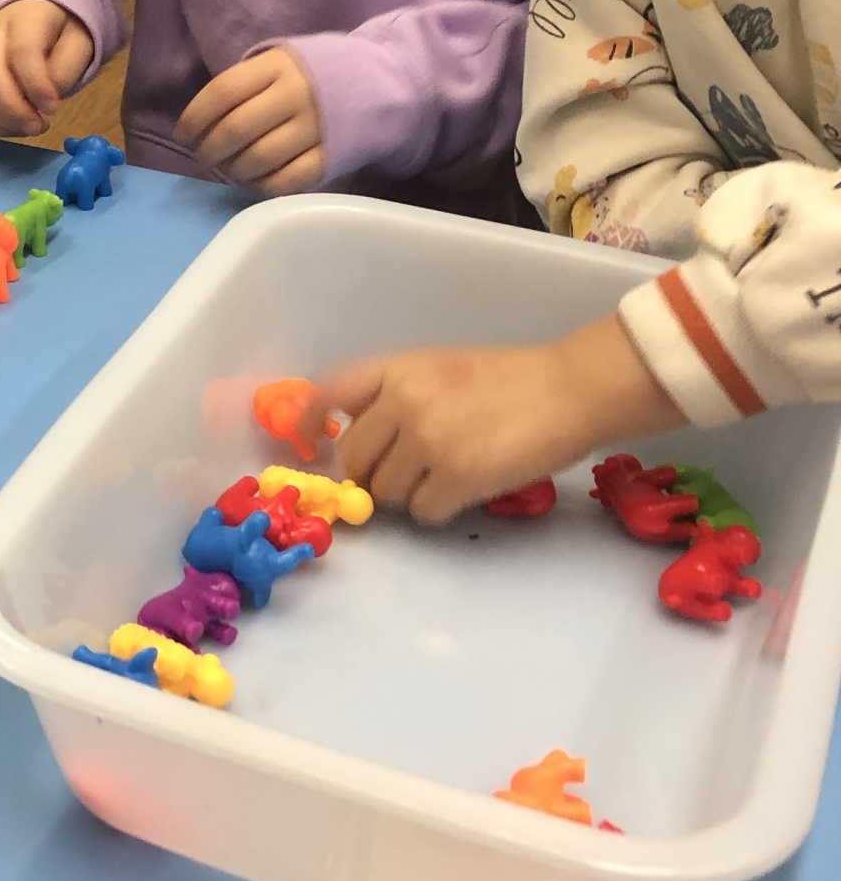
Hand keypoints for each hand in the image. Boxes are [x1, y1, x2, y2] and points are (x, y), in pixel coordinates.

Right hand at [0, 0, 94, 136]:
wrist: (32, 9)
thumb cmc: (60, 28)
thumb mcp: (79, 40)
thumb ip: (67, 68)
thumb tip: (46, 101)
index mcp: (25, 19)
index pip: (22, 51)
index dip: (35, 84)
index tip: (52, 108)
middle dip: (13, 109)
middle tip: (39, 126)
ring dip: (4, 120)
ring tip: (34, 127)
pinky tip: (18, 126)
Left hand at [178, 48, 323, 192]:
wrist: (376, 84)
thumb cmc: (308, 76)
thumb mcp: (277, 64)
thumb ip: (243, 85)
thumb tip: (198, 124)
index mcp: (277, 66)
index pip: (223, 91)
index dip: (195, 117)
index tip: (183, 134)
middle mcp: (296, 94)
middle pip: (236, 129)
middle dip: (209, 149)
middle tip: (203, 157)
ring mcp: (315, 128)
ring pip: (258, 159)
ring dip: (233, 170)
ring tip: (229, 169)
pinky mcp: (331, 157)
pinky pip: (286, 181)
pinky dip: (262, 186)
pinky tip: (255, 180)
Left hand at [321, 314, 682, 525]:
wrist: (570, 389)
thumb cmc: (511, 378)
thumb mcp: (440, 367)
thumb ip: (396, 394)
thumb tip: (359, 438)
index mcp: (396, 368)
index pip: (330, 393)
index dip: (310, 422)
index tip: (312, 444)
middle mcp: (403, 401)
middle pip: (355, 459)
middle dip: (375, 474)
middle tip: (409, 473)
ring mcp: (429, 439)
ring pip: (387, 493)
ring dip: (411, 495)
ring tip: (447, 476)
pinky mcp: (458, 476)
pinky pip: (423, 513)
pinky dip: (440, 511)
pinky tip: (465, 491)